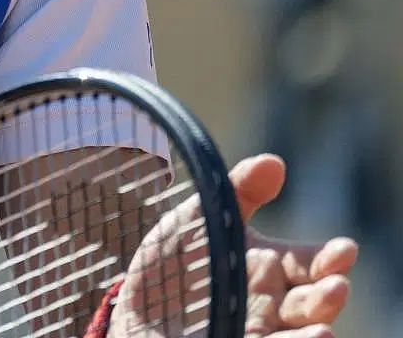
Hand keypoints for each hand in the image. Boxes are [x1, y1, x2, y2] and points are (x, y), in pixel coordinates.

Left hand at [110, 154, 355, 337]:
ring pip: (299, 333)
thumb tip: (274, 161)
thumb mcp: (200, 219)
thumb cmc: (174, 263)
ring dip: (314, 328)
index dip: (330, 258)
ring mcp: (262, 331)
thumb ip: (238, 192)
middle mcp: (274, 304)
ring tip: (323, 325)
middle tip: (336, 285)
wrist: (137, 311)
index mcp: (270, 267)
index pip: (310, 262)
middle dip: (327, 293)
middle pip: (311, 300)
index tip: (345, 250)